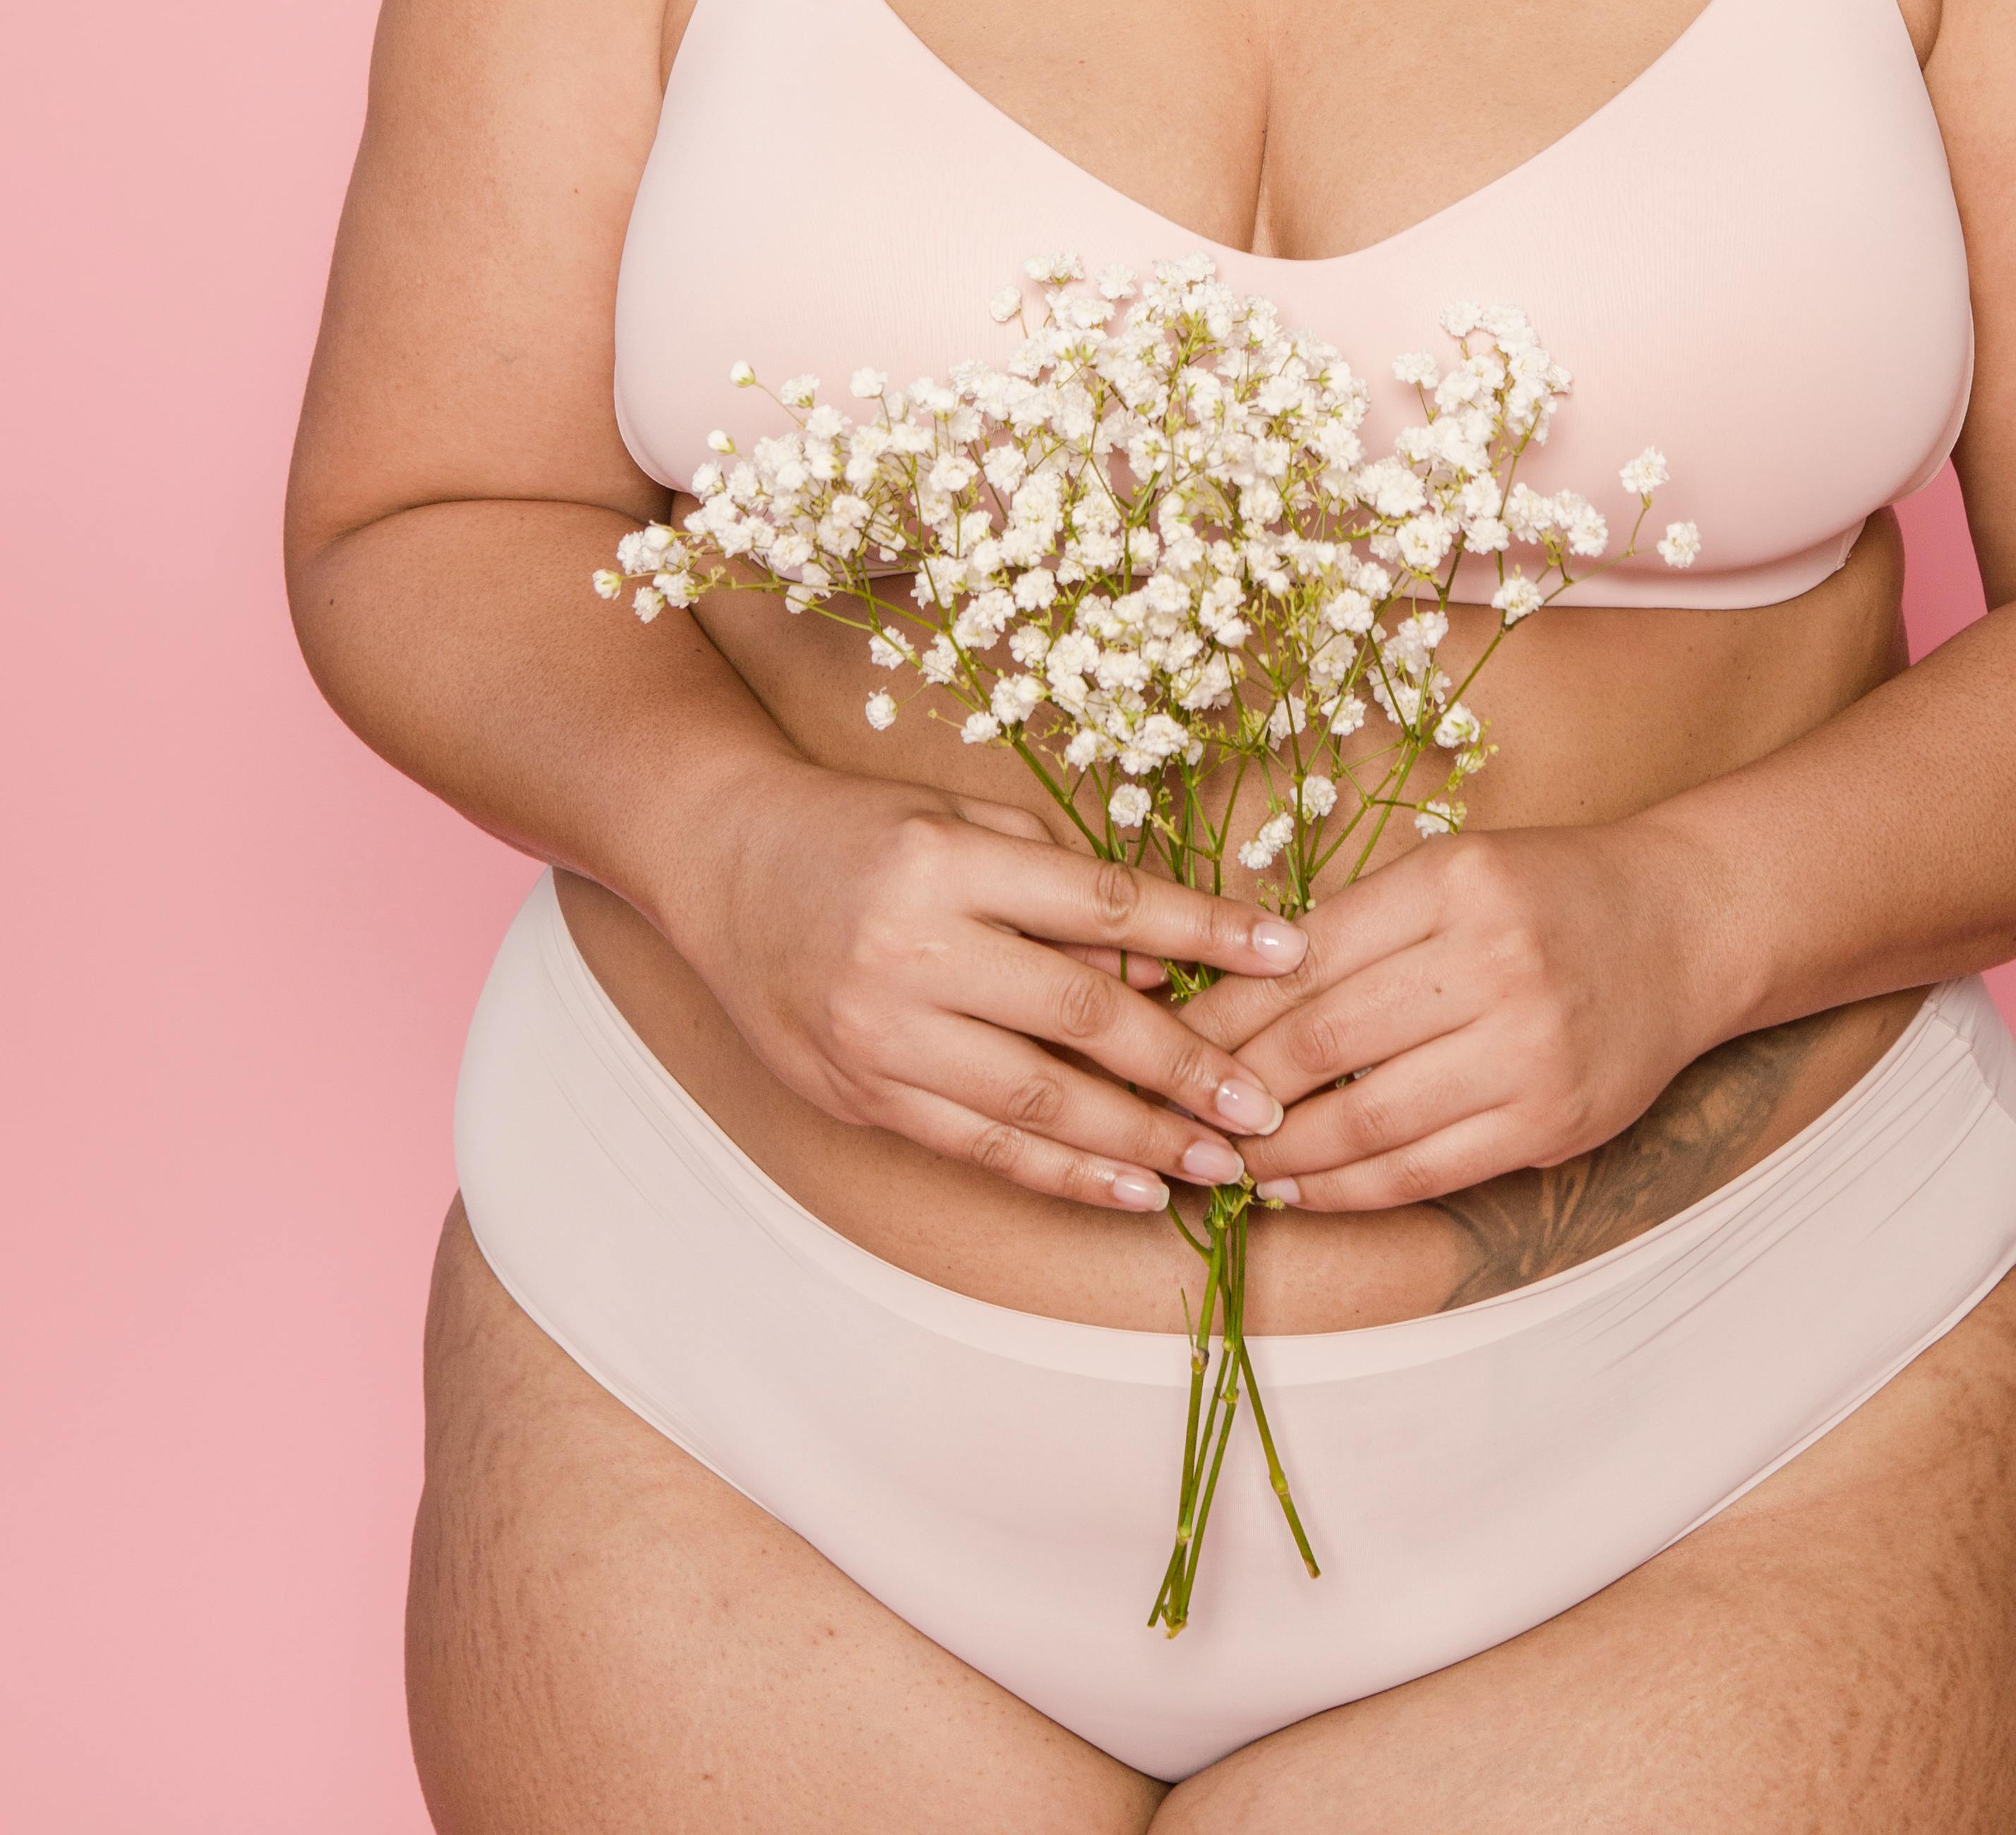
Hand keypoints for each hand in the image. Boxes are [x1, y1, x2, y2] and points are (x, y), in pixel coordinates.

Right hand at [671, 762, 1305, 1213]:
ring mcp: (881, 1033)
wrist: (724, 865)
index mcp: (950, 862)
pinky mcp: (863, 1095)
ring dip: (1139, 1138)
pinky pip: (980, 1147)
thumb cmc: (867, 834)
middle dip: (1185, 1065)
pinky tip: (1130, 1187)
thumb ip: (1064, 892)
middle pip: (1080, 1017)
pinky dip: (1063, 1174)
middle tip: (1264, 1102)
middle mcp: (913, 950)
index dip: (1206, 932)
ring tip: (1219, 1163)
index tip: (1291, 952)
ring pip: (1036, 1101)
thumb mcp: (969, 828)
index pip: (1106, 904)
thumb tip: (1167, 971)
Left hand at [1179, 815, 1728, 1211]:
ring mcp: (1526, 1049)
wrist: (1686, 927)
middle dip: (1233, 1082)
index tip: (1164, 1034)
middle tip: (1172, 1107)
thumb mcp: (1453, 871)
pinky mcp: (1550, 1123)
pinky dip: (1349, 1188)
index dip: (1225, 1006)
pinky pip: (1424, 1170)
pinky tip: (1299, 1187)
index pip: (1307, 955)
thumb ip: (1357, 924)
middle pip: (1325, 1038)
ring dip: (1279, 1151)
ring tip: (1224, 1159)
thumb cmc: (1549, 892)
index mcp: (1455, 882)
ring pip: (1367, 1119)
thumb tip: (1233, 990)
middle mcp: (1492, 962)